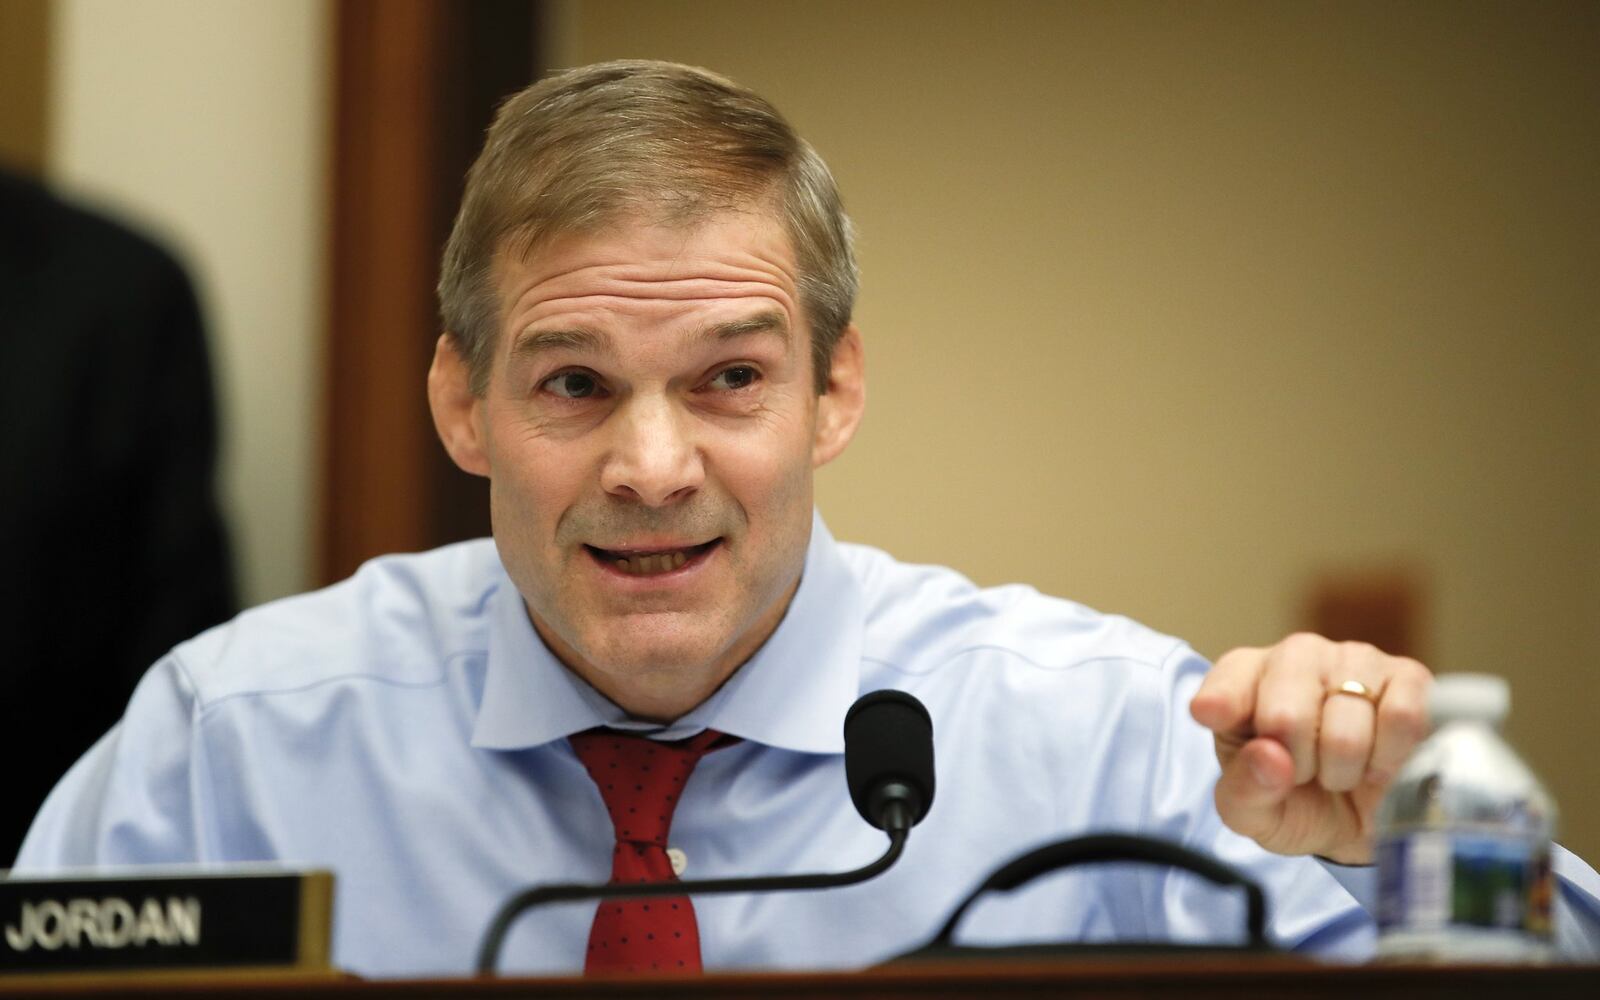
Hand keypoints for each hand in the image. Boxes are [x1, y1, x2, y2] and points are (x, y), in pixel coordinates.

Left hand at [1189, 633, 1432, 864]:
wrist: (1361, 822)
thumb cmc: (1294, 804)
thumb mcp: (1252, 813)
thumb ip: (1245, 789)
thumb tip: (1270, 756)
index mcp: (1242, 678)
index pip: (1225, 683)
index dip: (1220, 704)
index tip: (1211, 716)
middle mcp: (1296, 655)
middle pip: (1286, 714)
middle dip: (1298, 766)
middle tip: (1305, 773)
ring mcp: (1354, 658)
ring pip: (1346, 725)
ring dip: (1345, 769)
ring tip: (1342, 768)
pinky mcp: (1407, 676)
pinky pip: (1401, 718)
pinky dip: (1388, 759)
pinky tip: (1378, 762)